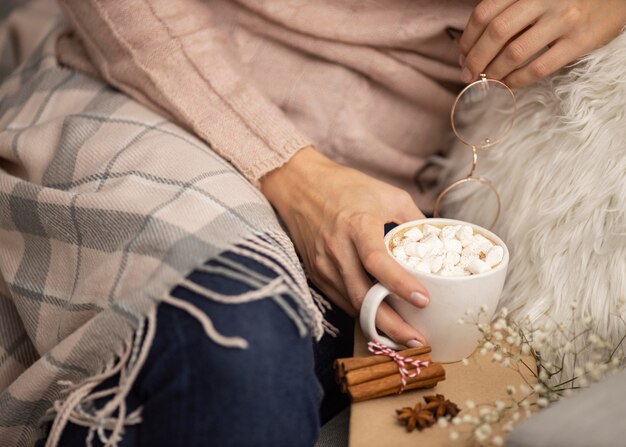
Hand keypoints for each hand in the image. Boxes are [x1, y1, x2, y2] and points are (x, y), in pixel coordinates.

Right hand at [261, 147, 428, 346]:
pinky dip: (360, 312)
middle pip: (362, 295)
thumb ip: (414, 220)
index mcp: (357, 225)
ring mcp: (323, 264)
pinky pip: (340, 299)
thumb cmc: (346, 187)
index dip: (400, 284)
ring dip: (377, 323)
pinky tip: (379, 320)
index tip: (424, 300)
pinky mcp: (315, 273)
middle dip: (390, 323)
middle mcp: (337, 248)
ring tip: (404, 336)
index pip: (377, 261)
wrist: (300, 185)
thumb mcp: (388, 194)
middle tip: (417, 339)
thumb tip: (440, 242)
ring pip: (351, 304)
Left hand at [459, 0, 625, 87]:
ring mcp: (564, 21)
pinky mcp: (580, 41)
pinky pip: (540, 68)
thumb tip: (470, 45)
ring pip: (515, 53)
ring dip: (494, 72)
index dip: (467, 38)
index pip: (485, 13)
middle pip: (496, 33)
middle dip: (475, 58)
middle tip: (468, 74)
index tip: (462, 54)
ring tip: (487, 79)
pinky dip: (517, 80)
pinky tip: (508, 83)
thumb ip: (507, 9)